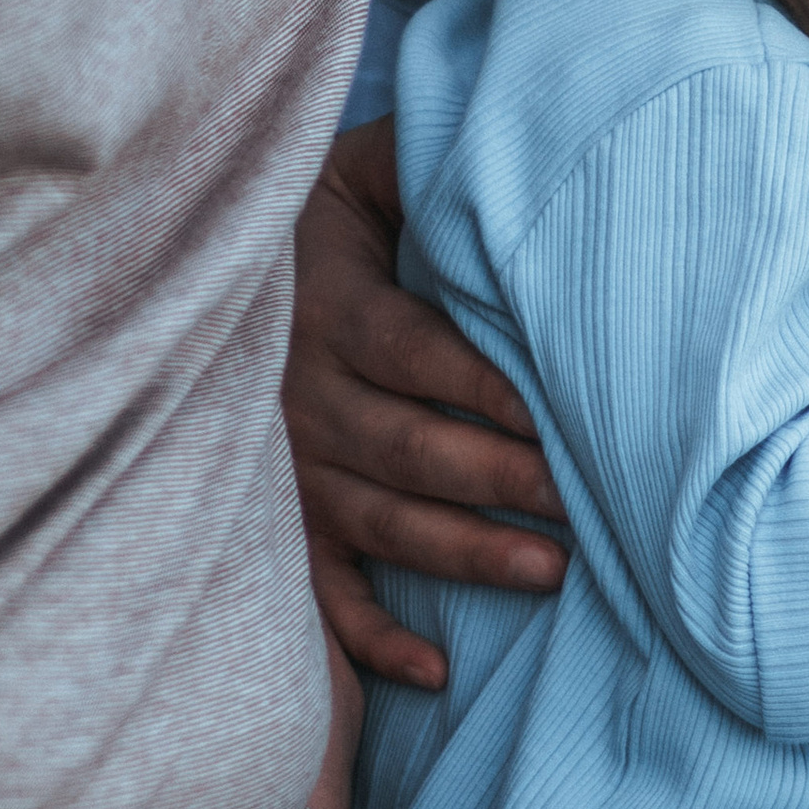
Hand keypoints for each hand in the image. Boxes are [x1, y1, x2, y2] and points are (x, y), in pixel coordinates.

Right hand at [284, 120, 565, 687]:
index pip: (410, 352)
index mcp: (328, 309)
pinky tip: (437, 670)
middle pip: (405, 448)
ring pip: (380, 522)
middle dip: (498, 480)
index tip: (556, 410)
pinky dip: (374, 638)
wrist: (224, 260)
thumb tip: (516, 139)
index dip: (480, 385)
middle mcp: (300, 396)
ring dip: (465, 555)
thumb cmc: (340, 212)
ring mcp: (290, 468)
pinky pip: (323, 592)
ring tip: (553, 573)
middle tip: (583, 502)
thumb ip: (434, 159)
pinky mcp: (286, 522)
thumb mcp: (375, 166)